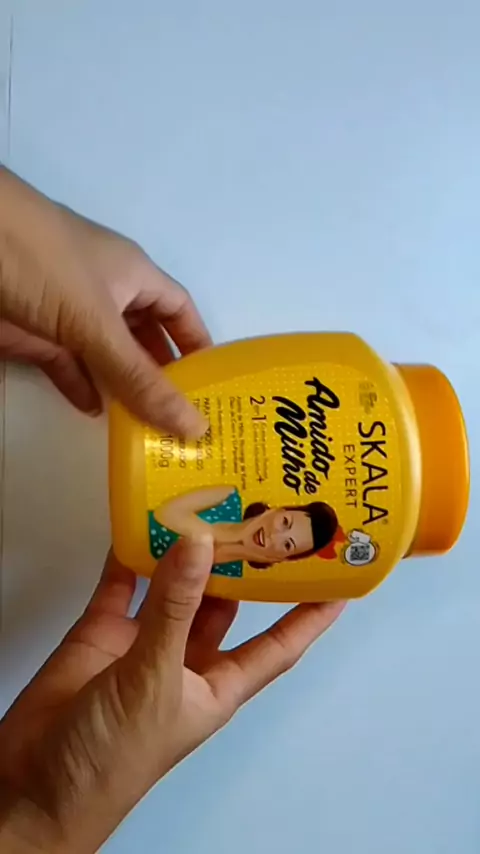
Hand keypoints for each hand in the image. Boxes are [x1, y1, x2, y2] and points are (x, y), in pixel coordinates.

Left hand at [0, 167, 210, 436]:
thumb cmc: (43, 264)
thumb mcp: (98, 323)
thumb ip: (140, 378)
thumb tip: (194, 425)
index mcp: (134, 276)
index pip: (179, 311)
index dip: (197, 344)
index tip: (215, 386)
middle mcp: (107, 294)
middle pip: (145, 339)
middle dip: (164, 376)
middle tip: (186, 421)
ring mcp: (69, 313)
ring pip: (107, 357)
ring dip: (124, 389)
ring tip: (148, 429)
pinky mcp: (37, 333)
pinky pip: (68, 365)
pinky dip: (81, 387)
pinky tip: (97, 414)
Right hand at [0, 540, 344, 852]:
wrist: (33, 786)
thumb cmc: (113, 760)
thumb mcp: (156, 681)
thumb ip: (174, 610)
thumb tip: (199, 543)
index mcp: (217, 686)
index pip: (278, 646)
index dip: (309, 616)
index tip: (339, 579)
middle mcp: (185, 662)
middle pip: (225, 606)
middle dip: (242, 566)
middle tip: (260, 516)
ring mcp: (142, 646)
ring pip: (173, 589)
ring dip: (186, 555)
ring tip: (204, 508)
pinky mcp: (101, 634)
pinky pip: (121, 586)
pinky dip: (128, 556)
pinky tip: (138, 524)